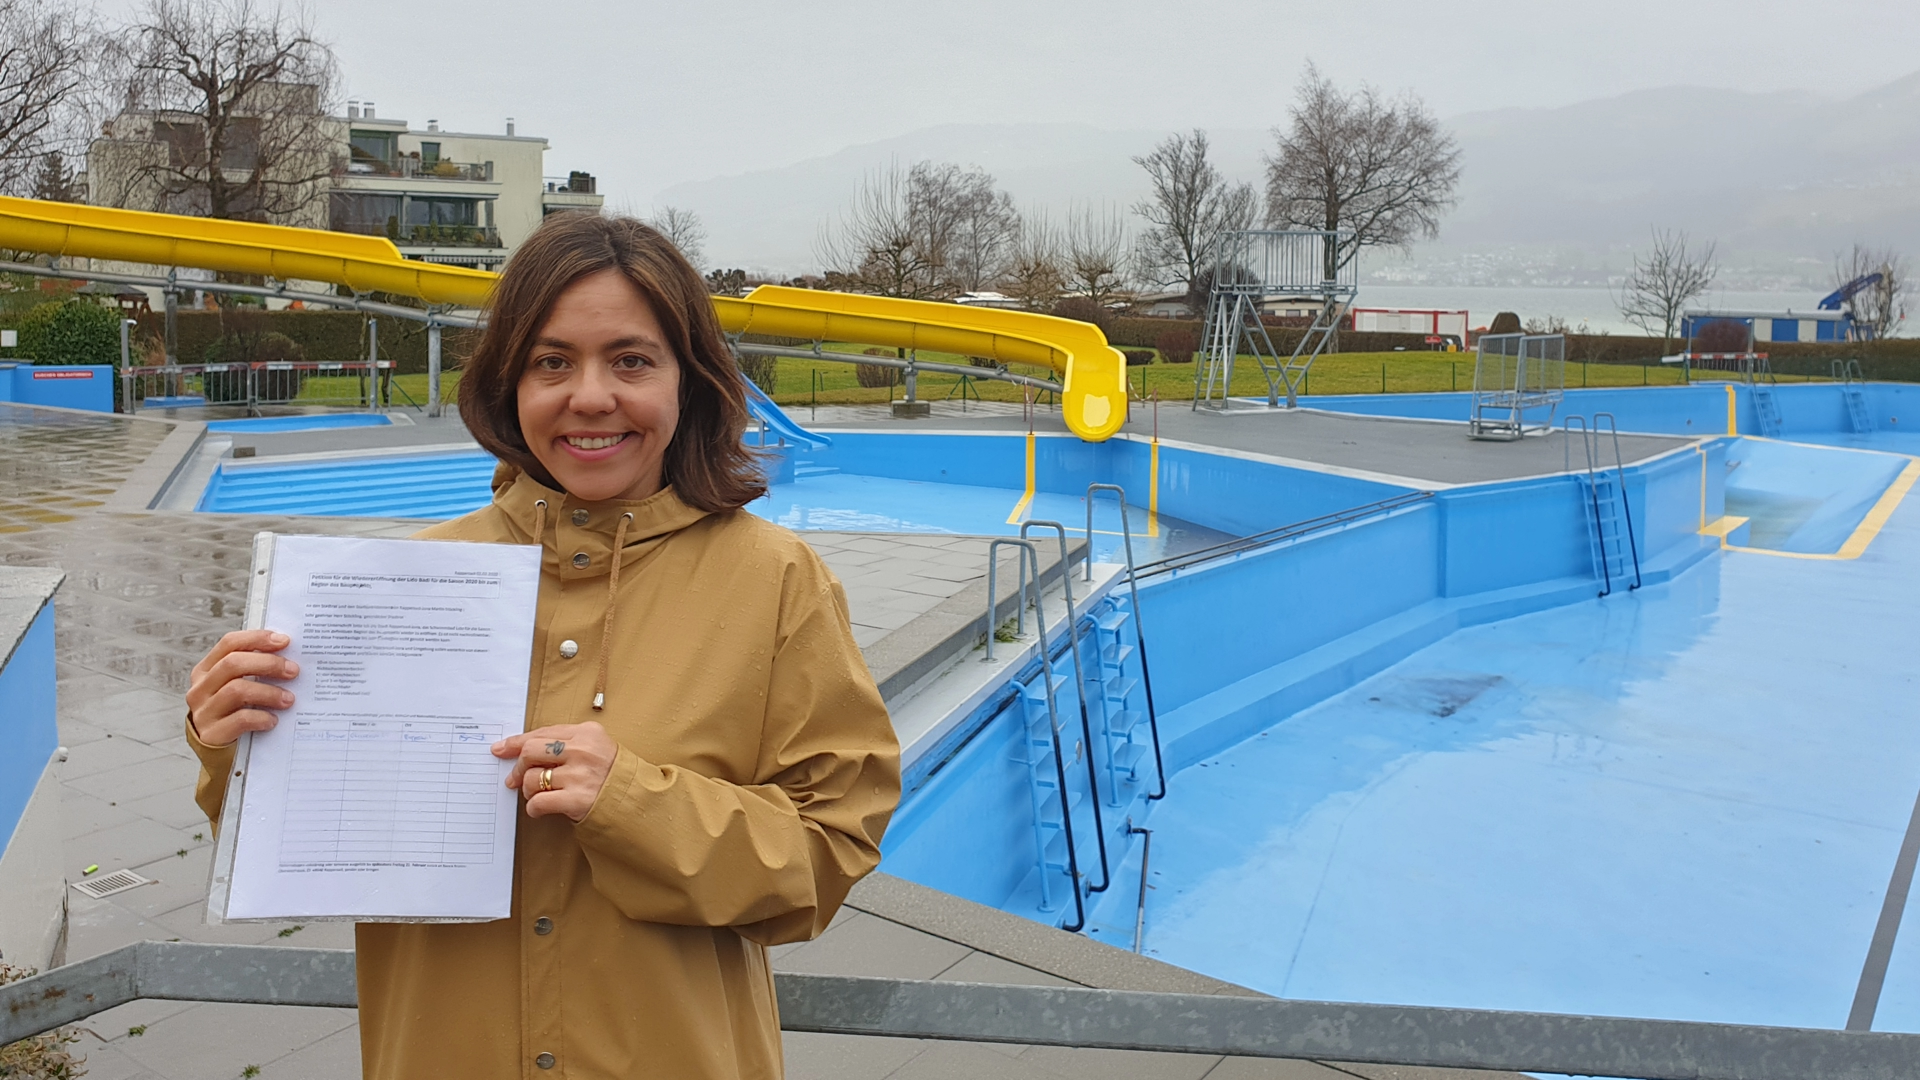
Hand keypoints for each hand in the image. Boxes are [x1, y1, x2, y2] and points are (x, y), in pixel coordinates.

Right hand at [186, 630, 298, 747]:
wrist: (220, 755)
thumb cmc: (235, 714)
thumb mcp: (239, 688)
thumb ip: (253, 671)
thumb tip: (290, 655)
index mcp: (206, 670)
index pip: (229, 644)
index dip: (257, 638)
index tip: (284, 641)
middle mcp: (200, 689)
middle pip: (232, 664)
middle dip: (268, 664)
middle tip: (293, 671)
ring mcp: (203, 712)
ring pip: (236, 690)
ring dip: (269, 692)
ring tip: (289, 699)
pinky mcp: (211, 734)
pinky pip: (240, 719)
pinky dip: (262, 717)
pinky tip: (273, 720)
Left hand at [493, 722, 617, 821]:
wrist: (636, 800)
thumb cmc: (612, 773)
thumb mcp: (596, 746)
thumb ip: (565, 742)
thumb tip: (523, 748)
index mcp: (586, 733)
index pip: (542, 733)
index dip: (517, 742)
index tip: (501, 749)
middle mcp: (582, 751)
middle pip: (531, 752)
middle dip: (518, 766)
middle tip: (514, 779)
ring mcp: (579, 775)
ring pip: (531, 778)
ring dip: (527, 790)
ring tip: (537, 794)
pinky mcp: (576, 800)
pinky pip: (538, 802)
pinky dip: (533, 807)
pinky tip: (540, 808)